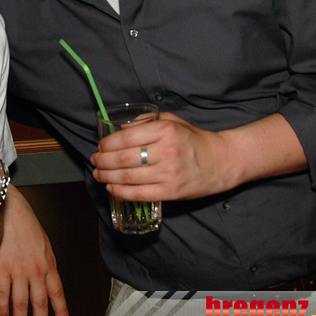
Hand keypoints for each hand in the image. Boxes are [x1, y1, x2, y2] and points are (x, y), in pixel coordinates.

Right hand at [0, 186, 68, 315]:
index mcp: (48, 262)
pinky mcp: (2, 268)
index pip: (57, 292)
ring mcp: (18, 270)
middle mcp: (35, 269)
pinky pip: (3, 293)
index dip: (61, 310)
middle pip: (40, 302)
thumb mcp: (42, 242)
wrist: (7, 207)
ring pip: (22, 303)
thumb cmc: (23, 220)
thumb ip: (44, 262)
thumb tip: (44, 278)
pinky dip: (3, 308)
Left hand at [91, 111, 235, 200]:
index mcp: (164, 130)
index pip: (125, 138)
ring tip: (98, 174)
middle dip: (102, 161)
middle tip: (94, 161)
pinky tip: (112, 188)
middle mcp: (166, 151)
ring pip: (127, 178)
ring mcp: (168, 174)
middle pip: (123, 159)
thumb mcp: (172, 121)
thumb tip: (119, 128)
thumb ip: (145, 122)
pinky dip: (121, 192)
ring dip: (107, 177)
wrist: (221, 161)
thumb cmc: (194, 139)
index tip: (100, 147)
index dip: (107, 144)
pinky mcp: (171, 192)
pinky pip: (139, 194)